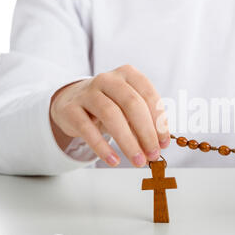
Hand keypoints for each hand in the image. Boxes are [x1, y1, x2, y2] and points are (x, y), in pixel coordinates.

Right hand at [50, 65, 169, 166]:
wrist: (72, 102)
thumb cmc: (109, 104)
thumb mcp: (129, 107)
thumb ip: (146, 121)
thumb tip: (159, 144)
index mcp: (128, 74)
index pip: (148, 95)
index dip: (159, 121)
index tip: (164, 143)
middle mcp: (108, 79)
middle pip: (132, 104)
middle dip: (146, 133)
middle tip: (153, 154)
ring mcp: (87, 92)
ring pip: (111, 115)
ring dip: (128, 142)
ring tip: (137, 160)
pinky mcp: (70, 109)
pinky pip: (87, 129)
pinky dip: (102, 147)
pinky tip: (114, 160)